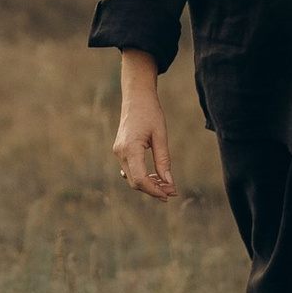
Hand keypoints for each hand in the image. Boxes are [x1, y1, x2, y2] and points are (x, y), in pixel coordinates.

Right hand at [112, 74, 177, 199]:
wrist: (136, 98)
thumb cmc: (150, 113)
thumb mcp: (160, 135)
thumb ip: (163, 160)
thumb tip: (168, 183)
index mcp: (130, 148)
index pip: (140, 179)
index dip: (155, 190)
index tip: (169, 194)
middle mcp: (120, 153)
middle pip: (135, 182)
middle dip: (154, 189)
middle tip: (172, 191)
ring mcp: (118, 152)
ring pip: (132, 178)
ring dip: (148, 184)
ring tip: (167, 185)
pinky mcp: (120, 151)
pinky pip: (130, 170)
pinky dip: (142, 176)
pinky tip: (155, 177)